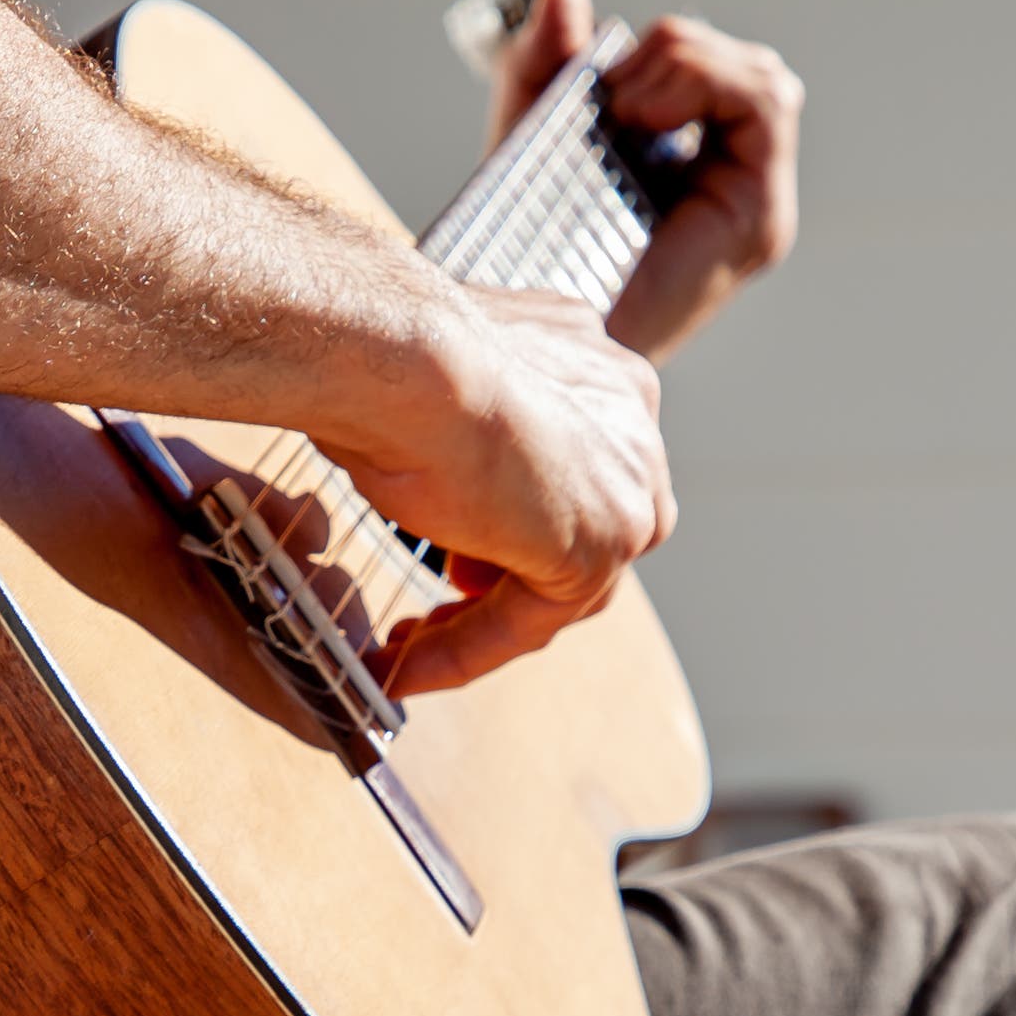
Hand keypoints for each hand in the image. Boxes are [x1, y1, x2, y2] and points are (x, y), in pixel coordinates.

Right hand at [315, 285, 672, 696]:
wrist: (398, 353)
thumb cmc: (387, 348)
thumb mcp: (438, 380)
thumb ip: (465, 416)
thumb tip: (431, 455)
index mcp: (594, 364)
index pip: (571, 464)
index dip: (511, 514)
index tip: (453, 549)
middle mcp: (629, 413)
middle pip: (581, 524)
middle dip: (512, 569)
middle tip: (442, 591)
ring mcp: (627, 480)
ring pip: (564, 580)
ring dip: (485, 622)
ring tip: (408, 646)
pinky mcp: (603, 544)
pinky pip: (534, 621)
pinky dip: (467, 651)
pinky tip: (403, 666)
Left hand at [487, 0, 802, 364]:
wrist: (525, 336)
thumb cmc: (524, 254)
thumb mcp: (528, 132)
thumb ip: (545, 59)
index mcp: (699, 170)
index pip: (724, 72)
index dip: (668, 52)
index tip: (604, 85)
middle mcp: (740, 189)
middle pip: (752, 68)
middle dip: (678, 52)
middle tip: (613, 97)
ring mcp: (757, 207)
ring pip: (766, 78)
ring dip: (687, 65)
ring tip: (626, 110)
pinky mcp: (759, 223)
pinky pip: (767, 106)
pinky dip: (703, 83)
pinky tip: (644, 117)